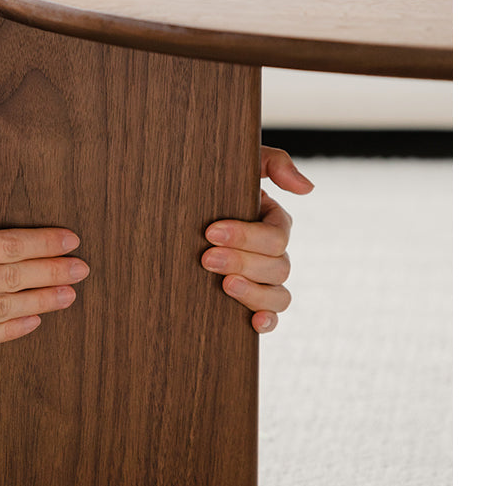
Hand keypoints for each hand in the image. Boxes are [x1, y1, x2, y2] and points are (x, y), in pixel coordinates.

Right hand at [0, 221, 88, 363]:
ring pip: (5, 307)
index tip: (70, 240)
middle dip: (54, 271)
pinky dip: (11, 329)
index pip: (6, 244)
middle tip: (83, 269)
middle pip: (14, 277)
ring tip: (70, 297)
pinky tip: (34, 321)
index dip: (43, 243)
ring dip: (42, 301)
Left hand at [202, 146, 313, 333]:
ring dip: (254, 292)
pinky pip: (272, 317)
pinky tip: (254, 322)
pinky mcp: (250, 301)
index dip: (245, 237)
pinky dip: (268, 321)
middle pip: (278, 266)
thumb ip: (274, 163)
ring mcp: (264, 279)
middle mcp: (273, 253)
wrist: (178, 207)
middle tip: (206, 258)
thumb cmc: (210, 183)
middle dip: (241, 262)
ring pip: (279, 294)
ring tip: (225, 285)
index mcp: (272, 222)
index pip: (275, 235)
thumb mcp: (239, 164)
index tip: (210, 233)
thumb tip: (307, 188)